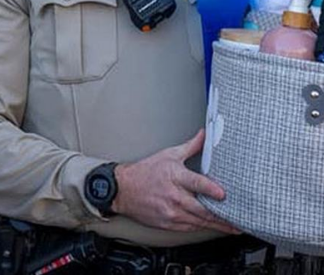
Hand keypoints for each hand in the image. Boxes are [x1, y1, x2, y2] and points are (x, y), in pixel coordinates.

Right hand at [111, 129, 240, 233]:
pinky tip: (214, 227)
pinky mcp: (168, 223)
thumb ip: (191, 147)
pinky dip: (204, 227)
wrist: (122, 189)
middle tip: (239, 218)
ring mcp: (171, 212)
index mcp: (174, 176)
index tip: (223, 194)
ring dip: (218, 225)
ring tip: (233, 227)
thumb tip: (205, 135)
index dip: (210, 189)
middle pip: (202, 209)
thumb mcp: (168, 155)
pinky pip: (191, 228)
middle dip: (222, 215)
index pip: (195, 183)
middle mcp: (174, 196)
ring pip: (200, 221)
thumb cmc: (145, 172)